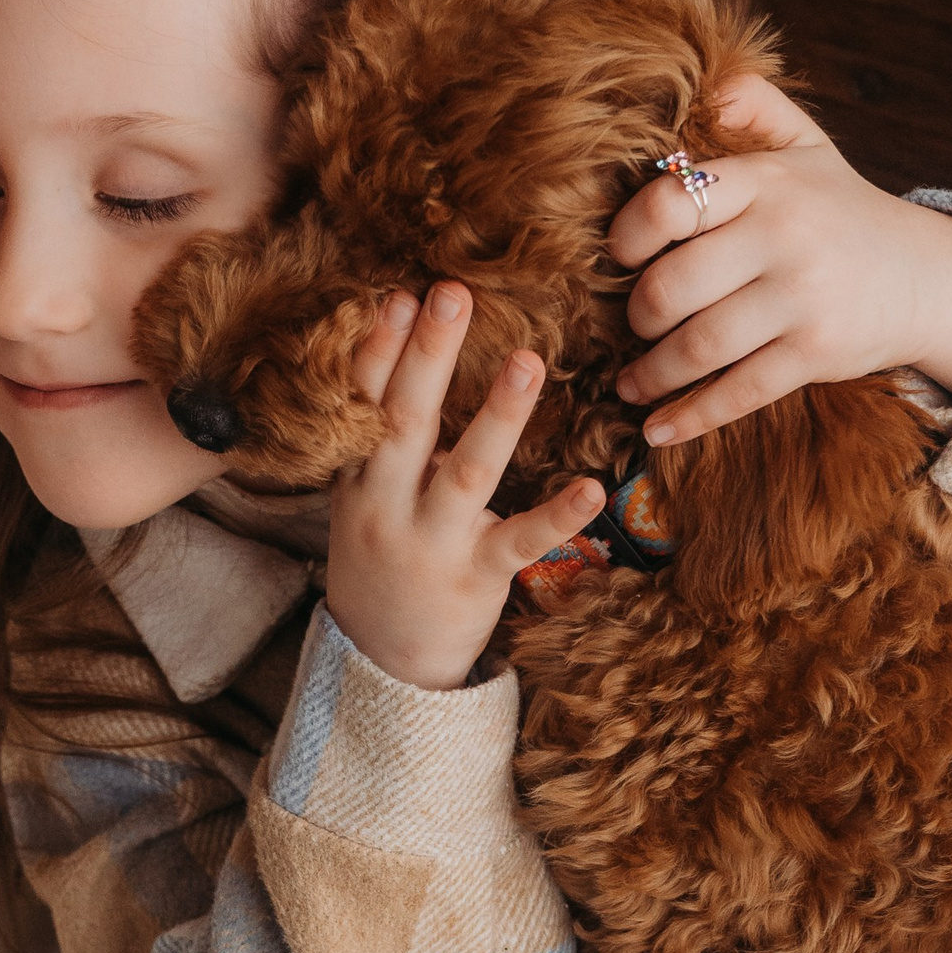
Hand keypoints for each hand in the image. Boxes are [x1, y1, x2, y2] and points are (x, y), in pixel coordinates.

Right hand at [325, 282, 601, 689]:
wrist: (383, 660)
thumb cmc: (381, 559)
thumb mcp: (361, 498)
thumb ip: (379, 439)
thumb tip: (409, 349)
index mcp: (359, 480)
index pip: (364, 404)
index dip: (380, 349)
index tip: (400, 294)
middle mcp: (388, 507)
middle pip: (405, 423)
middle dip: (426, 356)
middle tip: (450, 292)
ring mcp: (434, 544)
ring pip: (467, 473)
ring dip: (497, 415)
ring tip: (527, 359)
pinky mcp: (478, 578)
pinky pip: (521, 542)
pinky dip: (557, 514)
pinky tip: (593, 486)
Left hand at [608, 74, 951, 444]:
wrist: (927, 276)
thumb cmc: (840, 210)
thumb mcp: (805, 146)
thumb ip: (754, 106)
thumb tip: (703, 77)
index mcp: (768, 182)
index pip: (671, 202)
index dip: (628, 234)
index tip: (617, 256)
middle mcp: (784, 236)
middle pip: (672, 286)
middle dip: (637, 315)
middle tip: (629, 325)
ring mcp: (802, 299)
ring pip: (698, 346)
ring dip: (650, 374)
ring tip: (631, 383)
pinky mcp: (817, 353)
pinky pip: (738, 392)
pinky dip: (690, 416)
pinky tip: (658, 427)